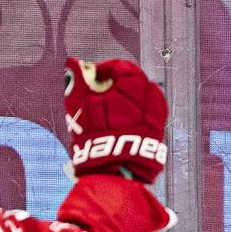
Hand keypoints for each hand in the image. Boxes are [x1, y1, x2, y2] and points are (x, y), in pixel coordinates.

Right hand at [64, 57, 168, 181]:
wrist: (117, 168)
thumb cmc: (96, 133)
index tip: (87, 79)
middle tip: (92, 96)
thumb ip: (76, 80)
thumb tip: (72, 63)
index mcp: (136, 81)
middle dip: (111, 85)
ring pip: (137, 97)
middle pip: (130, 80)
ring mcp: (158, 111)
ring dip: (121, 100)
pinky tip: (115, 125)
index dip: (99, 70)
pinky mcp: (158, 127)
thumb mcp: (79, 103)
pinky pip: (143, 112)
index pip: (119, 65)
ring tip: (103, 113)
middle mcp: (152, 93)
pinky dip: (130, 113)